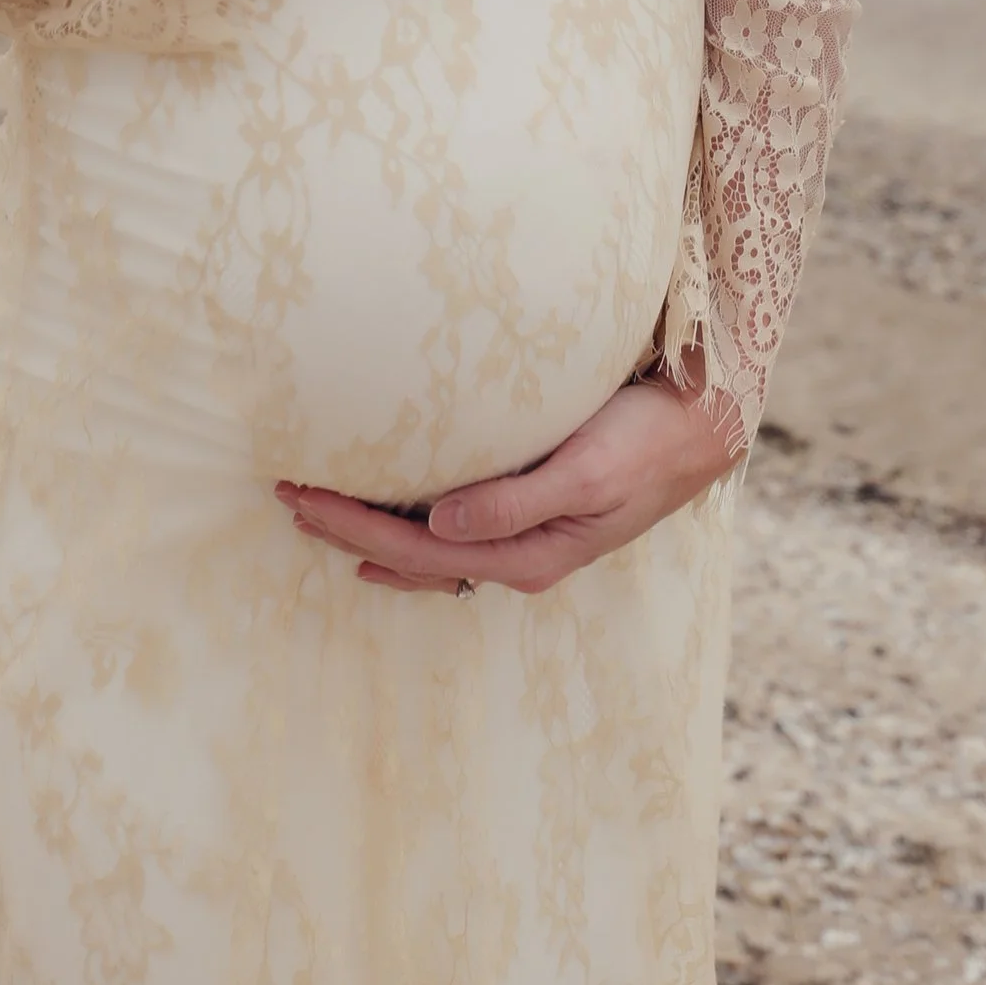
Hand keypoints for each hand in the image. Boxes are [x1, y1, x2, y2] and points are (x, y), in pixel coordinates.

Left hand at [276, 366, 735, 597]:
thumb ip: (514, 502)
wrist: (701, 428)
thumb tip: (437, 527)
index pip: (417, 551)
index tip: (300, 497)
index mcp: (528, 554)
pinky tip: (385, 521)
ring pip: (428, 551)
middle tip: (284, 495)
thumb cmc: (644, 442)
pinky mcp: (530, 510)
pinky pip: (452, 533)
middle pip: (412, 557)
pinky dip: (407, 528)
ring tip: (315, 510)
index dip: (353, 526)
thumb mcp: (585, 471)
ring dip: (369, 531)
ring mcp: (524, 537)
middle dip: (345, 529)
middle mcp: (519, 554)